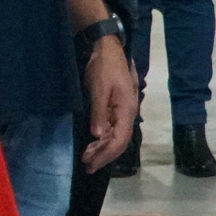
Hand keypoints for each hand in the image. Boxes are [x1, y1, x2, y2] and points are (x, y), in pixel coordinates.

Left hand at [81, 39, 139, 172]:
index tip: (91, 163)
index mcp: (127, 110)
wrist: (107, 49)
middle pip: (119, 142)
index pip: (119, 140)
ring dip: (102, 149)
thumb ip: (99, 112)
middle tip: (87, 166)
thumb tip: (98, 135)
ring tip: (87, 158)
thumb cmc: (103, 67)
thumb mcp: (99, 89)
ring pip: (115, 137)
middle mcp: (128, 114)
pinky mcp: (116, 108)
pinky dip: (102, 139)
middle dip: (103, 156)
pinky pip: (111, 129)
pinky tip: (93, 144)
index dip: (106, 154)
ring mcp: (122, 112)